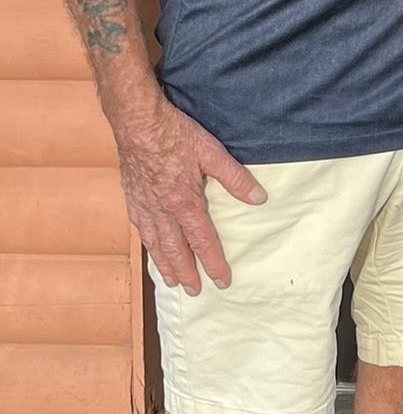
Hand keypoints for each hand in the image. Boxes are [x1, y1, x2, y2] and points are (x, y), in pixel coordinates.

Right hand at [115, 98, 265, 293]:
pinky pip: (141, 229)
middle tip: (195, 292)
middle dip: (187, 272)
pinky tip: (151, 248)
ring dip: (165, 264)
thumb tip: (259, 198)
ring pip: (156, 243)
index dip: (214, 262)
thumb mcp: (212, 152)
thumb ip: (236, 178)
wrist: (136, 122)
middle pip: (176, 249)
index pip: (203, 240)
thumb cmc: (175, 134)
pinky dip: (148, 245)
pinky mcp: (132, 196)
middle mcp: (162, 209)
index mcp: (184, 202)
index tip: (222, 281)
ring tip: (172, 282)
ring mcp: (144, 205)